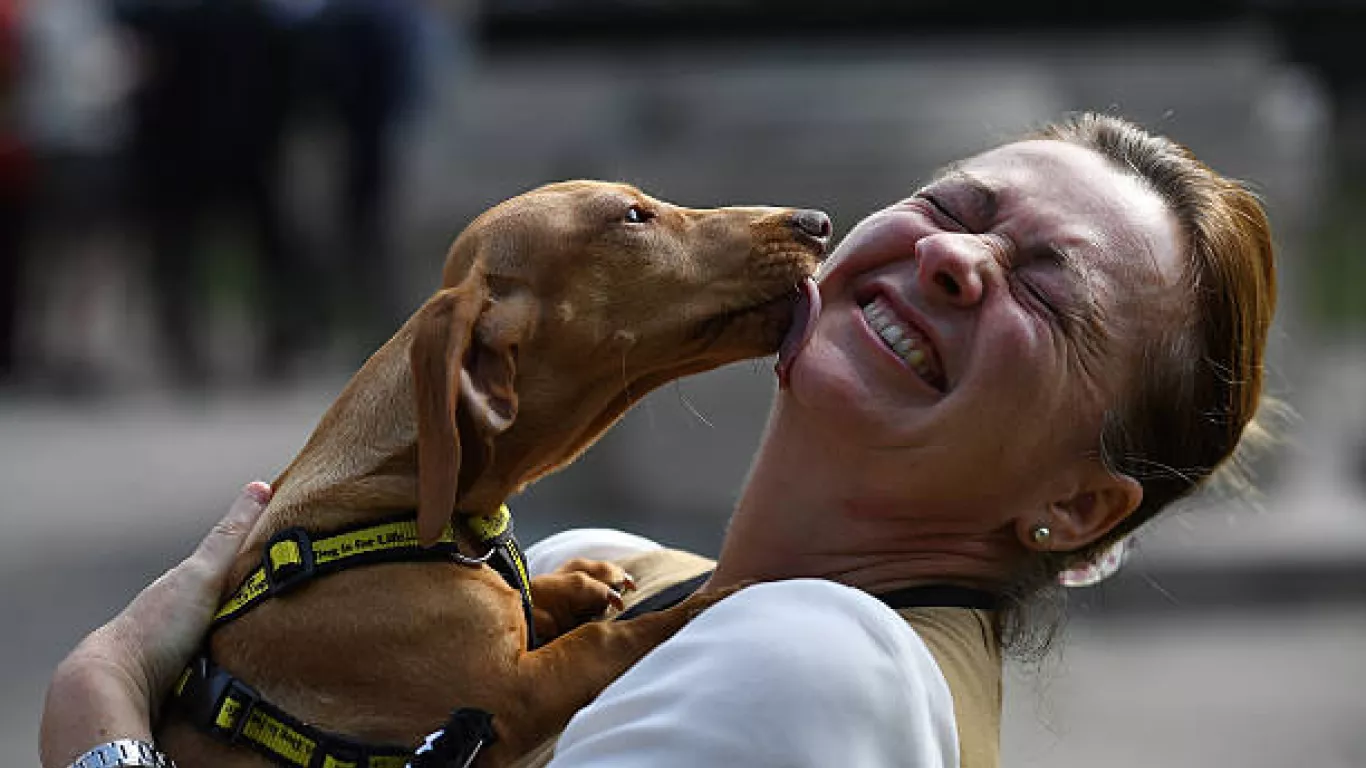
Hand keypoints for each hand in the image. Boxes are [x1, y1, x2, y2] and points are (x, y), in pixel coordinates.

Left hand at [39, 482, 272, 767]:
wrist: (116, 684)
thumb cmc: (157, 625)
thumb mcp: (204, 573)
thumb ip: (232, 536)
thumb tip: (261, 486)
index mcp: (188, 583)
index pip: (231, 561)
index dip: (260, 554)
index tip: (292, 550)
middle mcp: (184, 614)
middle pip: (231, 600)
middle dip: (259, 599)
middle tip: (298, 597)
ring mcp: (184, 649)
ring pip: (226, 635)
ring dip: (249, 637)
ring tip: (284, 639)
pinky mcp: (188, 682)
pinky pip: (221, 668)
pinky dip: (238, 665)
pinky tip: (254, 669)